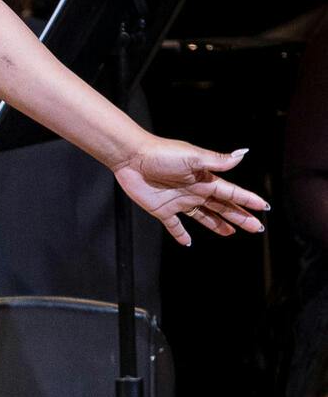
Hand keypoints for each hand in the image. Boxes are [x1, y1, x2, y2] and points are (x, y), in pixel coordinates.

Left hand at [113, 141, 267, 246]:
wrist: (132, 158)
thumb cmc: (162, 153)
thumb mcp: (194, 157)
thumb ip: (218, 160)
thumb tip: (244, 154)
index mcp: (205, 179)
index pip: (232, 192)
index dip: (248, 200)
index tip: (264, 207)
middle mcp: (195, 191)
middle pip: (223, 207)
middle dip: (240, 216)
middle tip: (257, 227)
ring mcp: (179, 201)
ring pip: (204, 217)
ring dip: (218, 225)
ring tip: (231, 233)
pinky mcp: (162, 210)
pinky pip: (175, 226)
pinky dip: (181, 235)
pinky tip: (188, 243)